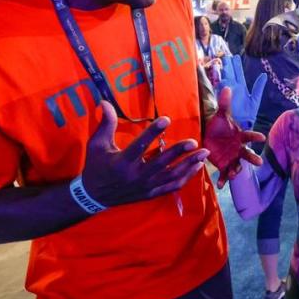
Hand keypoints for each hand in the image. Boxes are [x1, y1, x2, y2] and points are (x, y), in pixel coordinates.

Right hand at [81, 101, 209, 206]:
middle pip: (161, 163)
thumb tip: (105, 102)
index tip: (166, 119)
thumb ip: (105, 124)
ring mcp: (145, 187)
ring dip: (188, 165)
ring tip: (204, 154)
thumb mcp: (97, 145)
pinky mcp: (151, 194)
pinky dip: (186, 178)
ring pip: (171, 175)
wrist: (94, 196)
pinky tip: (197, 167)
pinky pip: (172, 186)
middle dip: (179, 152)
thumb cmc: (96, 166)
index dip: (153, 132)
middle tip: (193, 142)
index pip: (140, 145)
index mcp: (122, 162)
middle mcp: (136, 176)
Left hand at [203, 87, 265, 186]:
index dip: (255, 137)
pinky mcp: (225, 166)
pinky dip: (223, 180)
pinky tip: (220, 186)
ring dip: (236, 171)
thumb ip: (224, 104)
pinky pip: (225, 174)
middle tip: (259, 162)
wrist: (210, 138)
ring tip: (234, 175)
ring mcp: (233, 159)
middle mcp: (239, 149)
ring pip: (238, 166)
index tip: (262, 138)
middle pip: (248, 154)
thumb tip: (227, 88)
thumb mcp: (220, 116)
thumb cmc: (219, 127)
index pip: (249, 136)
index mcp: (240, 136)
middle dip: (253, 159)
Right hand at [218, 55, 266, 128]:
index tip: (235, 56)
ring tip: (224, 64)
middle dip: (228, 66)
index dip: (236, 65)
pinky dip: (220, 86)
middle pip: (230, 75)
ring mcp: (227, 96)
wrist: (242, 128)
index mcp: (240, 88)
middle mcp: (233, 90)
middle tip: (226, 56)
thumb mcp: (255, 100)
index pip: (238, 74)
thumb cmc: (248, 116)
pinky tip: (222, 80)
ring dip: (224, 74)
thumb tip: (263, 75)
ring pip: (224, 82)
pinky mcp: (222, 104)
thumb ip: (258, 87)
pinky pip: (220, 94)